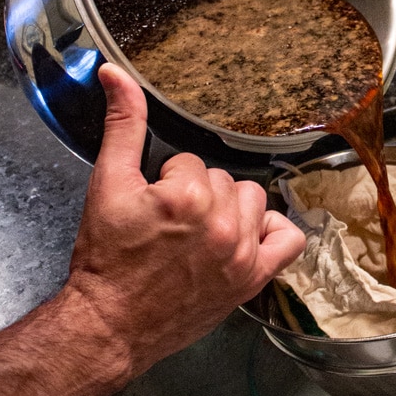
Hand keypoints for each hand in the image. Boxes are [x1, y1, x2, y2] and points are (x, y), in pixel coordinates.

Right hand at [67, 63, 304, 378]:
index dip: (167, 181)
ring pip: (253, 201)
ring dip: (230, 211)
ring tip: (200, 231)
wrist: (109, 323)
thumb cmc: (106, 259)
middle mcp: (222, 224)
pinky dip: (273, 233)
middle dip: (197, 195)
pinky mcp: (252, 279)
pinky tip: (246, 237)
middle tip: (170, 224)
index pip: (191, 162)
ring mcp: (242, 254)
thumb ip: (122, 124)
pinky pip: (289, 239)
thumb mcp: (108, 184)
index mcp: (187, 196)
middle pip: (223, 180)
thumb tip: (115, 73)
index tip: (152, 207)